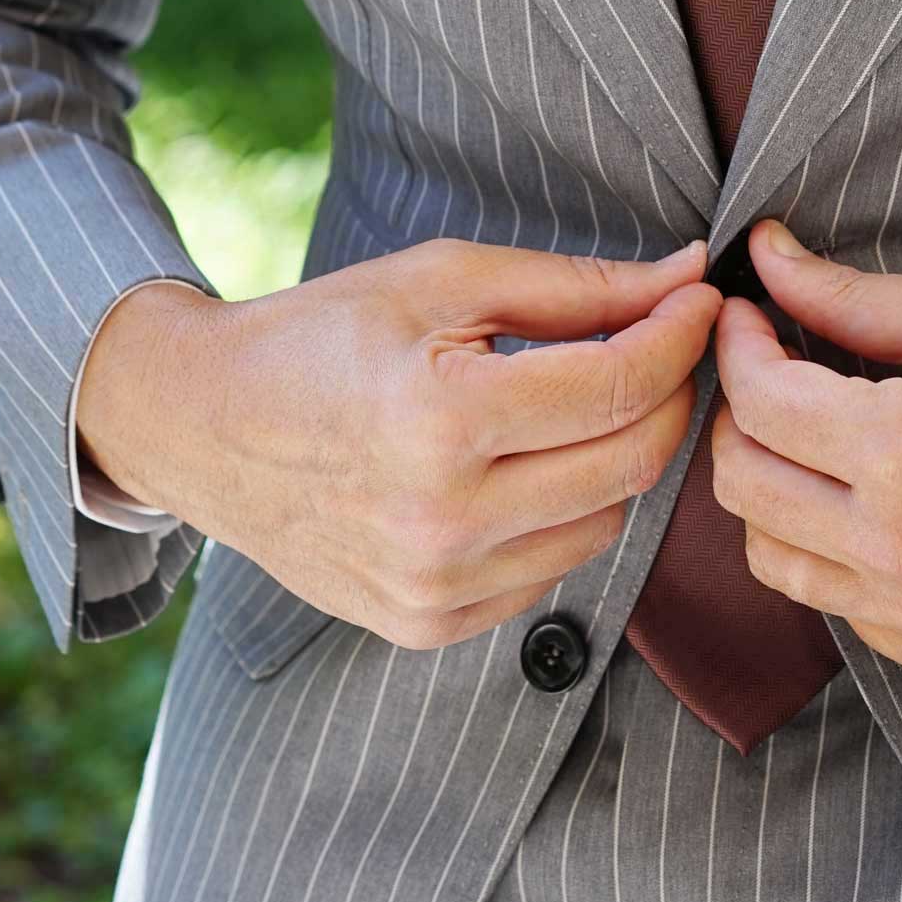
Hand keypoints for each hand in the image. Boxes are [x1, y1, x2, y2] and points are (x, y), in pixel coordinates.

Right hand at [75, 237, 722, 647]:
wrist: (202, 427)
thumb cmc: (323, 337)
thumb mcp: (442, 280)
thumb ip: (576, 287)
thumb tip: (688, 275)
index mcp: (443, 419)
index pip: (622, 384)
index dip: (681, 335)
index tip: (700, 301)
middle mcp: (442, 518)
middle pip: (634, 463)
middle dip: (668, 396)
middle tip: (661, 347)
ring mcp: (434, 585)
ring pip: (606, 524)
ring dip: (614, 460)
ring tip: (575, 407)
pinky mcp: (427, 626)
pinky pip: (551, 573)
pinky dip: (559, 517)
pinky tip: (517, 471)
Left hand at [709, 219, 901, 688]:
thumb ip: (851, 299)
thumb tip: (764, 257)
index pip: (758, 404)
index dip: (738, 348)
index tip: (751, 319)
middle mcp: (900, 550)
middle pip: (745, 487)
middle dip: (740, 419)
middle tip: (772, 376)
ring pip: (775, 560)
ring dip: (776, 494)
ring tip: (819, 445)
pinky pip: (845, 609)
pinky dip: (839, 556)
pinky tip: (882, 509)